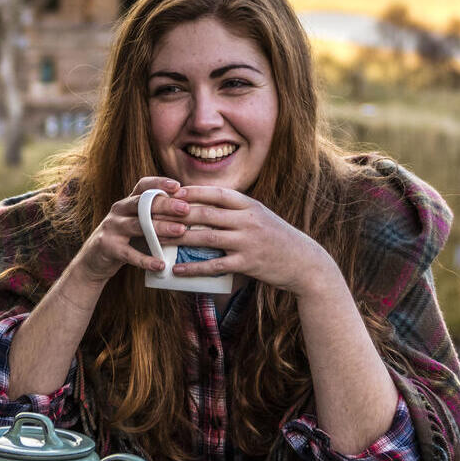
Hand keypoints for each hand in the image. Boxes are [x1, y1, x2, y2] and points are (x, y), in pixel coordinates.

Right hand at [71, 176, 191, 284]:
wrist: (94, 260)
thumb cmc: (125, 240)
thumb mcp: (137, 224)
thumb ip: (156, 217)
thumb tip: (190, 212)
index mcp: (127, 202)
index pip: (143, 185)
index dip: (159, 183)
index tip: (178, 186)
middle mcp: (118, 211)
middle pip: (142, 203)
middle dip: (166, 205)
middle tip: (185, 208)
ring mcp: (112, 228)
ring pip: (138, 225)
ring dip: (161, 228)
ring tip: (180, 231)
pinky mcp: (108, 247)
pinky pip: (129, 254)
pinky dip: (146, 260)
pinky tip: (161, 264)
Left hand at [169, 187, 339, 296]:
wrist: (304, 262)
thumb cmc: (277, 239)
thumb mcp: (260, 217)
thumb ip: (237, 211)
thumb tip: (205, 206)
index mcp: (250, 206)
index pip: (216, 193)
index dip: (192, 191)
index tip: (171, 192)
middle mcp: (248, 220)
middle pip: (206, 213)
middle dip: (178, 213)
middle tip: (156, 216)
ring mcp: (247, 242)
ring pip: (206, 237)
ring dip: (180, 238)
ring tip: (159, 239)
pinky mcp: (247, 263)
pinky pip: (214, 265)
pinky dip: (193, 266)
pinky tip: (176, 268)